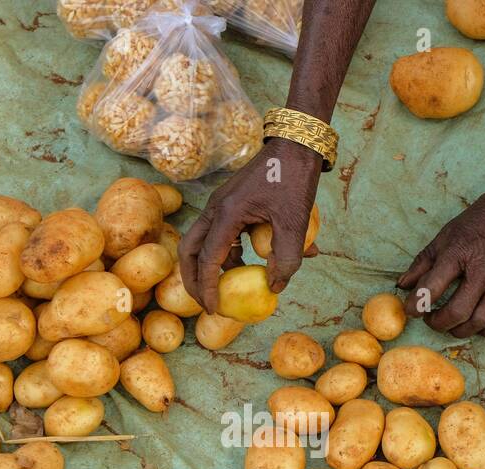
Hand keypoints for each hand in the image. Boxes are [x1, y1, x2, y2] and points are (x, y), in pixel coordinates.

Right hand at [180, 137, 321, 314]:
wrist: (295, 144)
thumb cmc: (294, 180)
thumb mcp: (295, 223)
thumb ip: (287, 258)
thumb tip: (275, 287)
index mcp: (227, 214)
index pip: (208, 260)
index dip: (208, 287)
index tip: (213, 308)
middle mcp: (216, 208)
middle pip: (189, 250)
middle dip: (192, 279)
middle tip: (205, 302)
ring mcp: (220, 204)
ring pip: (200, 241)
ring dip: (210, 266)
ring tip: (228, 287)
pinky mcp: (229, 202)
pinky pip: (219, 233)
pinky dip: (227, 252)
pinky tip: (249, 262)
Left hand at [398, 187, 484, 337]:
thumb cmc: (482, 221)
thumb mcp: (447, 234)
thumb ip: (423, 262)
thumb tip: (402, 285)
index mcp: (459, 252)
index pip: (431, 288)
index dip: (415, 305)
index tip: (411, 310)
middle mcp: (483, 270)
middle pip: (456, 313)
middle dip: (437, 323)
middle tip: (431, 320)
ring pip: (480, 322)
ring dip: (460, 330)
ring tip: (452, 325)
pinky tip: (479, 326)